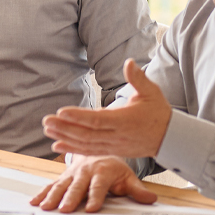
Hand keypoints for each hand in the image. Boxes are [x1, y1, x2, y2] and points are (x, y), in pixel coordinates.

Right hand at [30, 156, 157, 213]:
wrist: (98, 150)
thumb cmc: (114, 168)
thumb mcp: (128, 177)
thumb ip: (137, 190)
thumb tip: (151, 200)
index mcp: (102, 172)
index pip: (99, 186)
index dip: (95, 197)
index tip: (91, 208)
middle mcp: (85, 172)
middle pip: (77, 187)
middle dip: (70, 198)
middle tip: (64, 210)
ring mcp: (72, 174)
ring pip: (61, 185)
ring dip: (52, 196)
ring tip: (46, 207)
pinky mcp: (63, 177)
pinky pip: (51, 185)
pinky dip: (42, 193)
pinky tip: (35, 202)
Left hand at [41, 59, 171, 158]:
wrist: (169, 138)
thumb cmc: (158, 112)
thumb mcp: (151, 92)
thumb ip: (138, 78)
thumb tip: (129, 62)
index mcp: (125, 120)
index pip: (98, 120)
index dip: (78, 117)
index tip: (61, 112)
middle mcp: (117, 136)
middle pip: (87, 134)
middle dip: (65, 128)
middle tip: (46, 121)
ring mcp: (113, 146)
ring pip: (85, 144)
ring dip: (65, 138)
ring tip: (48, 130)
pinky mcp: (111, 151)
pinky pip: (89, 151)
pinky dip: (72, 149)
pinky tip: (57, 145)